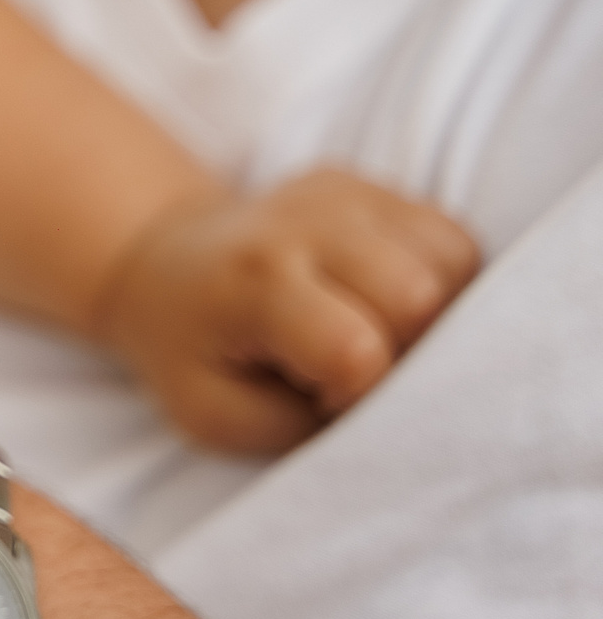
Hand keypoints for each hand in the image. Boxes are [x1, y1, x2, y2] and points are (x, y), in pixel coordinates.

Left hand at [96, 168, 479, 453]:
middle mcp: (305, 223)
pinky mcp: (372, 187)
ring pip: (453, 262)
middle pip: (420, 298)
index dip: (357, 395)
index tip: (319, 399)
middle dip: (409, 354)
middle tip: (356, 368)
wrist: (165, 261)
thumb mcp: (213, 414)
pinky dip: (443, 282)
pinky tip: (388, 302)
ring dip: (437, 316)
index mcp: (256, 280)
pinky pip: (453, 239)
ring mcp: (344, 194)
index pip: (355, 349)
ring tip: (377, 333)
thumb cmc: (190, 348)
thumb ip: (302, 431)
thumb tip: (393, 421)